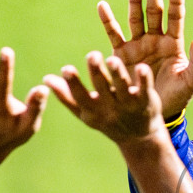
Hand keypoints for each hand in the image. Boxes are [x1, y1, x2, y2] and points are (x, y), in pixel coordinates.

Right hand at [47, 52, 165, 145]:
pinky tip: (142, 67)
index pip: (80, 97)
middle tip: (91, 55)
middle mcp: (110, 108)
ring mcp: (128, 105)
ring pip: (122, 88)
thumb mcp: (86, 111)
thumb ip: (67, 96)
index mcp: (92, 111)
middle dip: (96, 73)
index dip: (73, 84)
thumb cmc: (107, 119)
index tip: (66, 68)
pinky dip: (144, 79)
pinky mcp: (146, 101)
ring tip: (112, 60)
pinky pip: (145, 89)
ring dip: (118, 74)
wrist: (139, 137)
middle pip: (102, 89)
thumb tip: (46, 79)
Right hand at [98, 0, 192, 121]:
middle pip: (155, 12)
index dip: (176, 2)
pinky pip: (114, 34)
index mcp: (174, 44)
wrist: (154, 111)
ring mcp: (138, 45)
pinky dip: (108, 20)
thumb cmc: (177, 97)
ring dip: (134, 1)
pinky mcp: (121, 54)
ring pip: (135, 18)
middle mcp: (155, 40)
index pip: (175, 18)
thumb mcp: (192, 82)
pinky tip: (103, 6)